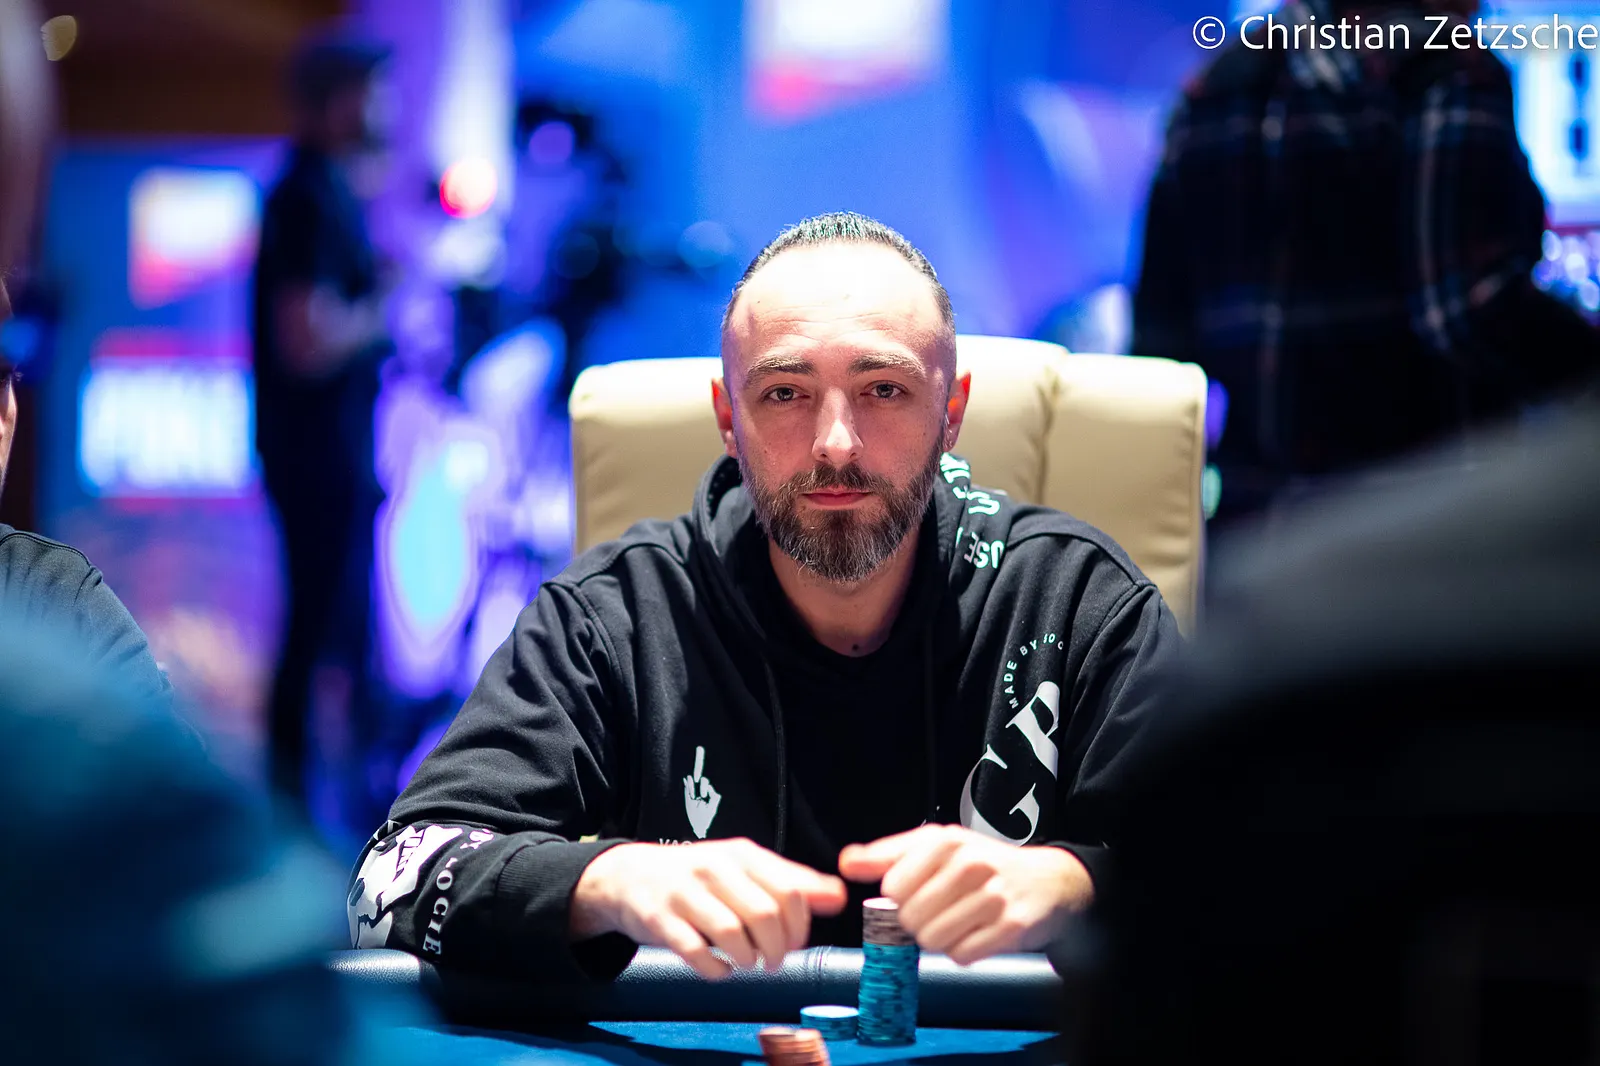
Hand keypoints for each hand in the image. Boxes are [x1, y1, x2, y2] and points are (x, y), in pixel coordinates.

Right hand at [571, 838, 847, 979]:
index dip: (800, 926)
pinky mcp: (658, 919)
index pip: (789, 891)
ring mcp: (684, 893)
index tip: (796, 943)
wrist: (629, 876)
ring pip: (731, 932)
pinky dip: (715, 969)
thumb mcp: (744, 869)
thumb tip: (838, 897)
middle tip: (773, 961)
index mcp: (742, 855)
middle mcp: (714, 869)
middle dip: (777, 948)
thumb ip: (791, 882)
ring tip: (748, 963)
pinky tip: (720, 968)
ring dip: (747, 959)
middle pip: (764, 914)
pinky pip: (694, 951)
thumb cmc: (698, 877)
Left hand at [837, 825, 1092, 964]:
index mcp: (945, 841)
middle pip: (910, 918)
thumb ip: (888, 855)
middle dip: (919, 923)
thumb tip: (846, 863)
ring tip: (960, 922)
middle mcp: (970, 864)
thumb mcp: (936, 847)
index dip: (899, 899)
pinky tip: (978, 934)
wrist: (1048, 883)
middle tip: (941, 911)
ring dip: (941, 939)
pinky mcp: (1010, 927)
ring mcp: (992, 895)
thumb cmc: (983, 865)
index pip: (892, 888)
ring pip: (933, 940)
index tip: (917, 894)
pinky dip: (964, 951)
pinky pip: (962, 955)